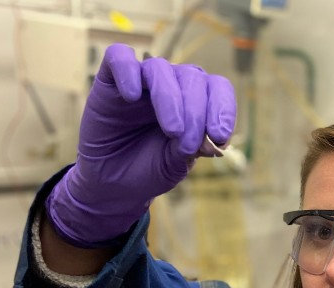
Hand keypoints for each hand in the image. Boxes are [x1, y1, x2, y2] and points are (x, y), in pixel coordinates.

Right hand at [45, 44, 235, 246]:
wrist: (112, 184)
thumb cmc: (148, 171)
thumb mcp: (175, 165)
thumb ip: (191, 148)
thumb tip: (209, 136)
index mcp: (194, 103)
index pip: (217, 88)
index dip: (223, 108)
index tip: (220, 137)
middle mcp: (171, 86)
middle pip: (192, 77)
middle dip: (196, 112)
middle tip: (188, 144)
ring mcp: (141, 81)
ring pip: (159, 68)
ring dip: (169, 99)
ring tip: (172, 131)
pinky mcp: (109, 80)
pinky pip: (118, 57)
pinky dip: (127, 71)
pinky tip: (131, 97)